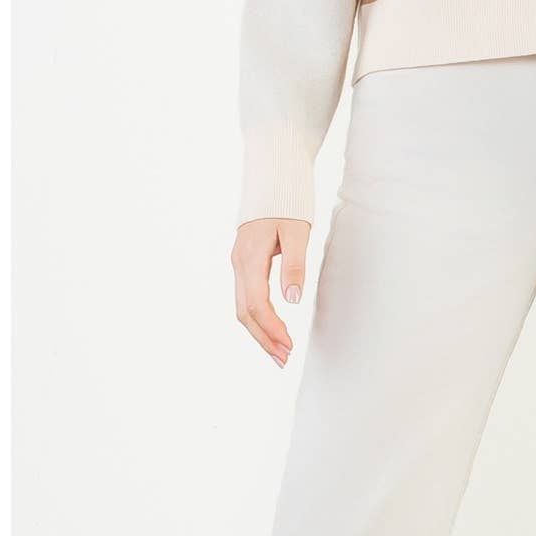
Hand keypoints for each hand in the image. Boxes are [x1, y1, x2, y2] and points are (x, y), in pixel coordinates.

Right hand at [232, 216, 310, 368]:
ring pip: (243, 306)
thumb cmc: (288, 202)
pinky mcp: (244, 260)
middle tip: (284, 359)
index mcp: (250, 257)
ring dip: (260, 331)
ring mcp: (239, 262)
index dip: (272, 329)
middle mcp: (239, 263)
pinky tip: (270, 327)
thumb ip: (294, 264)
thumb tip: (293, 300)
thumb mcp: (297, 231)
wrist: (273, 175)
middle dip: (264, 338)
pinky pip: (246, 296)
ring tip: (279, 351)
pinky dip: (257, 316)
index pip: (257, 304)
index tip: (288, 346)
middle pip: (245, 312)